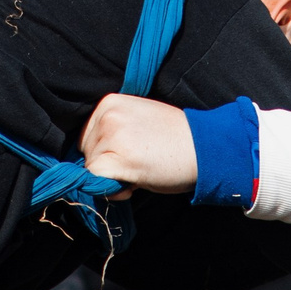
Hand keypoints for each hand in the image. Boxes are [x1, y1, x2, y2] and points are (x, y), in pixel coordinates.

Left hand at [80, 95, 197, 195]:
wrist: (205, 148)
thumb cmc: (175, 137)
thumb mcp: (139, 119)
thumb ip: (115, 128)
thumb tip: (91, 154)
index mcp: (110, 102)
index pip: (87, 134)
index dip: (104, 150)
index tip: (129, 152)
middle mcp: (108, 115)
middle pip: (86, 151)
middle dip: (106, 162)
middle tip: (138, 161)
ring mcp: (112, 136)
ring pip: (91, 167)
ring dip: (111, 176)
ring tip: (141, 168)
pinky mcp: (118, 159)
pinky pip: (96, 180)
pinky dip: (112, 188)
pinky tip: (135, 182)